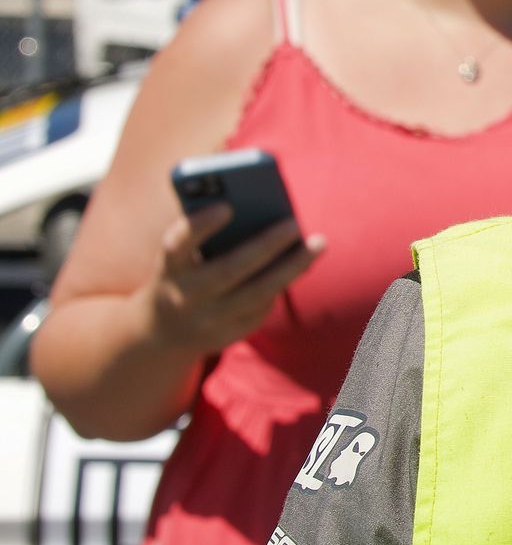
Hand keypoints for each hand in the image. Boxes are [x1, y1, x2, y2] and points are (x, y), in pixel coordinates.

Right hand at [144, 203, 322, 361]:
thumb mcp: (182, 256)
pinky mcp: (223, 338)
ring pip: (256, 294)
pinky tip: (297, 267)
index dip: (200, 226)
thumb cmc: (182, 273)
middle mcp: (182, 295)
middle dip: (266, 245)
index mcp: (167, 266)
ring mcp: (203, 321)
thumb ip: (209, 235)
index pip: (177, 244)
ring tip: (318, 244)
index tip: (227, 206)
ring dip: (291, 268)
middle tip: (294, 223)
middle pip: (229, 270)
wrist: (160, 331)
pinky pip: (260, 310)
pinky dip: (280, 286)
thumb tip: (263, 213)